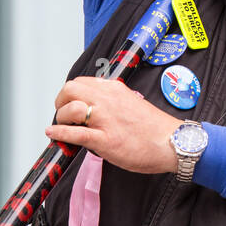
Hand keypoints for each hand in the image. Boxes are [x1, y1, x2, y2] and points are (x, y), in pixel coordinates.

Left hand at [45, 77, 177, 174]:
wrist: (172, 143)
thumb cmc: (155, 128)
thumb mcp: (132, 104)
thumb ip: (113, 103)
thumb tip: (97, 108)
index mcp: (115, 89)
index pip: (81, 82)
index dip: (70, 93)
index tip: (69, 103)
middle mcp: (108, 100)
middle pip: (70, 89)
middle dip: (60, 102)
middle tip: (62, 113)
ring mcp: (106, 119)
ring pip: (70, 109)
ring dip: (61, 118)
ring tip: (62, 126)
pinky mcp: (106, 140)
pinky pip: (75, 133)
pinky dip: (60, 133)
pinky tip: (54, 134)